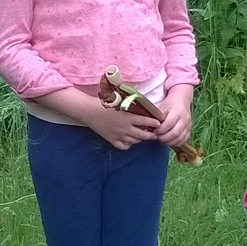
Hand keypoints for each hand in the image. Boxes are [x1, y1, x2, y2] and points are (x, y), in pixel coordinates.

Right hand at [35, 87, 159, 149]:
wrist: (88, 111)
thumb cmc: (104, 103)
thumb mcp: (120, 100)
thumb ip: (132, 102)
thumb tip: (143, 99)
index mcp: (128, 117)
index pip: (146, 122)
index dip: (154, 123)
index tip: (158, 123)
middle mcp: (125, 128)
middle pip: (143, 135)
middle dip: (151, 135)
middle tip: (155, 133)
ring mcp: (118, 136)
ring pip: (134, 141)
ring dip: (140, 139)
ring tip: (143, 135)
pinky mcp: (112, 140)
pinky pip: (124, 146)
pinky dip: (128, 144)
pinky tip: (129, 140)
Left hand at [155, 84, 193, 147]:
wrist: (182, 100)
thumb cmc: (170, 104)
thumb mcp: (162, 107)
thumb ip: (157, 117)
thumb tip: (149, 128)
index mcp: (177, 111)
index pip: (168, 124)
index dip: (160, 130)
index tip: (154, 131)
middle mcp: (185, 119)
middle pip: (175, 133)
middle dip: (164, 138)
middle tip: (157, 137)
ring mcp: (188, 125)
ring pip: (179, 138)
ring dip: (169, 142)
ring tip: (162, 139)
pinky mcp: (189, 129)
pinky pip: (184, 140)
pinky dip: (176, 143)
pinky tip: (169, 141)